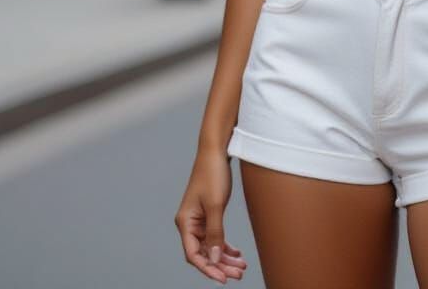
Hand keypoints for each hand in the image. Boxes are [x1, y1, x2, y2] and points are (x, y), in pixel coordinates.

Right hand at [175, 148, 248, 282]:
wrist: (216, 151)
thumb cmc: (212, 174)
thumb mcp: (216, 205)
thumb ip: (216, 233)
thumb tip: (215, 259)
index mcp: (185, 222)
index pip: (194, 255)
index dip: (208, 269)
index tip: (223, 279)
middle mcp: (189, 223)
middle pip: (204, 253)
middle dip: (220, 265)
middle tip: (238, 274)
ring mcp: (199, 219)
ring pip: (211, 246)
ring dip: (225, 257)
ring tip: (241, 267)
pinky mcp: (208, 214)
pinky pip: (215, 236)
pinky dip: (225, 246)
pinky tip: (237, 253)